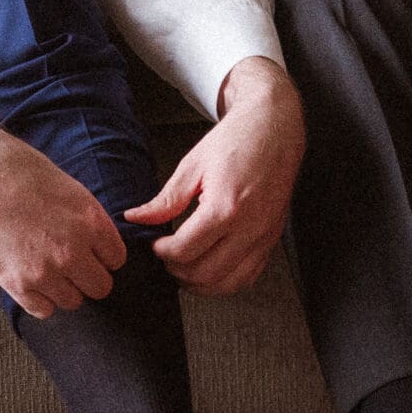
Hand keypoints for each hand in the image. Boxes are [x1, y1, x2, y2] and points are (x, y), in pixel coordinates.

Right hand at [0, 94, 126, 317]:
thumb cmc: (23, 175)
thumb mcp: (72, 191)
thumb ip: (91, 223)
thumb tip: (101, 249)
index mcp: (91, 223)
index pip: (116, 260)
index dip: (102, 254)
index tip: (89, 249)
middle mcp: (73, 251)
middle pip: (100, 286)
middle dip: (87, 275)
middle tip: (69, 262)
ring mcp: (45, 271)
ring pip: (73, 301)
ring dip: (63, 288)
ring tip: (45, 266)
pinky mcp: (18, 284)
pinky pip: (44, 310)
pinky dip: (40, 298)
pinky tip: (30, 277)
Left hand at [121, 57, 304, 295]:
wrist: (274, 128)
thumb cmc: (237, 140)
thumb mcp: (193, 165)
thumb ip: (165, 199)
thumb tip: (137, 218)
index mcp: (226, 206)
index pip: (185, 250)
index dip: (163, 253)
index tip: (155, 244)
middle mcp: (249, 227)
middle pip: (206, 273)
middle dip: (178, 271)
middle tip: (165, 258)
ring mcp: (264, 236)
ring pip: (230, 283)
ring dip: (202, 284)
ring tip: (184, 269)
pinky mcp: (272, 238)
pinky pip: (250, 275)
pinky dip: (227, 282)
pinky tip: (211, 270)